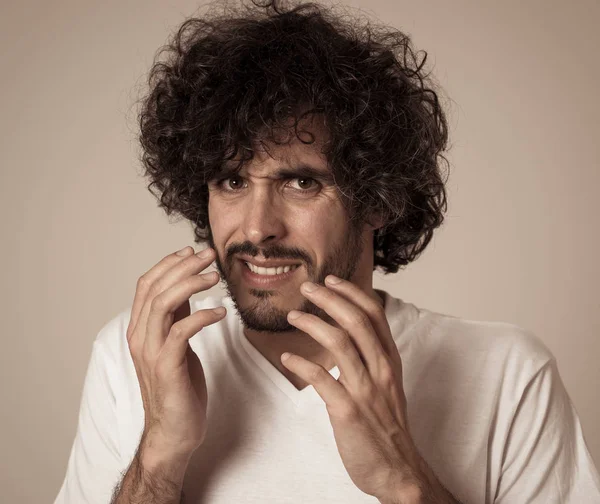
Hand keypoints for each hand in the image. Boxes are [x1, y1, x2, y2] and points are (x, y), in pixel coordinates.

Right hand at [126, 246, 225, 456]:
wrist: (173, 432)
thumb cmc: (178, 388)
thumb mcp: (177, 345)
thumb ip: (176, 318)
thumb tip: (187, 289)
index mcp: (140, 329)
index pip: (147, 284)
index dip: (168, 263)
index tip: (192, 251)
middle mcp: (140, 337)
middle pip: (155, 288)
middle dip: (183, 266)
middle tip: (209, 255)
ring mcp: (151, 352)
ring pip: (162, 304)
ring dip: (190, 284)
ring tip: (215, 276)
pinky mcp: (166, 367)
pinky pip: (181, 331)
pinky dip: (202, 316)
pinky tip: (221, 311)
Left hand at [281, 276, 426, 501]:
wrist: (398, 469)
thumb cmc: (388, 425)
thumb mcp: (388, 384)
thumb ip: (372, 357)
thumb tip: (350, 333)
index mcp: (390, 360)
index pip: (374, 314)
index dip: (352, 292)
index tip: (332, 279)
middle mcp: (381, 369)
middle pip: (356, 321)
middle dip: (329, 298)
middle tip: (307, 287)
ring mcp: (365, 390)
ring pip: (339, 343)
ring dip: (311, 324)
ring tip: (292, 316)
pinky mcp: (348, 411)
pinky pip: (321, 379)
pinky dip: (301, 364)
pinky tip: (287, 358)